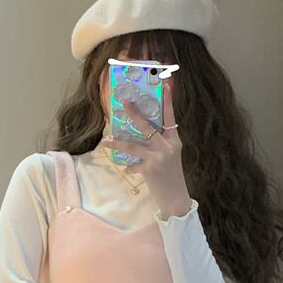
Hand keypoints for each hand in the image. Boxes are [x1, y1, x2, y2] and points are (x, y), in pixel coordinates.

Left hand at [99, 79, 191, 219]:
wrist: (176, 197)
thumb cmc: (172, 176)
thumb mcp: (171, 156)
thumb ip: (160, 144)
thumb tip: (144, 134)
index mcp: (174, 140)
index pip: (171, 117)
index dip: (168, 101)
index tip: (166, 85)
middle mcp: (167, 146)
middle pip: (148, 126)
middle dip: (135, 115)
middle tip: (125, 104)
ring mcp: (158, 157)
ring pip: (134, 145)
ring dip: (118, 143)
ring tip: (105, 141)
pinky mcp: (150, 169)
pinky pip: (134, 165)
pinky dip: (129, 167)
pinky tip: (126, 168)